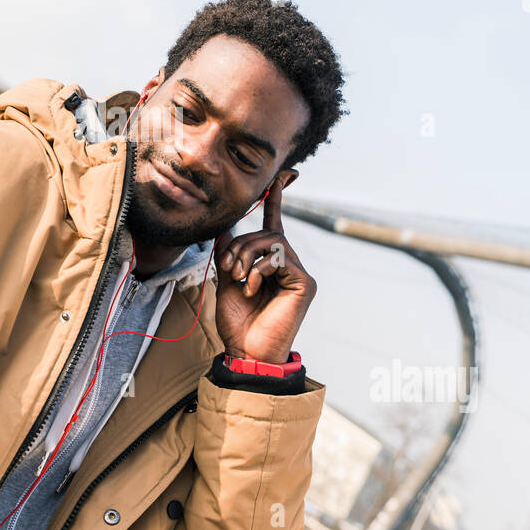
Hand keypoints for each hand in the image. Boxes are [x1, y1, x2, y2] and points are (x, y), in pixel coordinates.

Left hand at [212, 179, 315, 363]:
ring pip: (272, 241)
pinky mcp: (305, 283)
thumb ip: (228, 255)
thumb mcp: (226, 281)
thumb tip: (223, 228)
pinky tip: (253, 287)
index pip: (274, 226)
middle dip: (241, 246)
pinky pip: (280, 257)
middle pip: (267, 232)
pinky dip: (260, 268)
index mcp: (271, 264)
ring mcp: (299, 274)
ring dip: (247, 256)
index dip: (275, 201)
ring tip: (239, 279)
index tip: (279, 178)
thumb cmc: (238, 322)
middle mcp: (289, 266)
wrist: (246, 351)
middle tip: (228, 268)